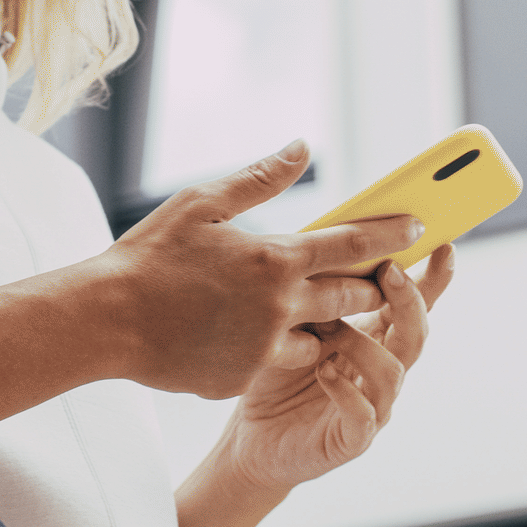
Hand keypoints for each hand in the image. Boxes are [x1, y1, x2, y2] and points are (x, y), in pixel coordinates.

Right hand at [81, 142, 416, 400]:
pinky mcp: (242, 378)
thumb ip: (260, 178)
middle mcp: (280, 307)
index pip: (354, 244)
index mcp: (275, 259)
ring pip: (323, 339)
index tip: (420, 226)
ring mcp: (263, 348)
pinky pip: (277, 363)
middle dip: (372, 286)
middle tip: (381, 275)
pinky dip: (279, 348)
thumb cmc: (149, 256)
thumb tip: (302, 148)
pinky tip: (262, 335)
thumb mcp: (201, 203)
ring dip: (329, 324)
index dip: (392, 233)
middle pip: (353, 298)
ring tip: (323, 309)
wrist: (106, 321)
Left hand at [211, 244, 455, 494]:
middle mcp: (381, 371)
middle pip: (414, 334)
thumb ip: (314, 297)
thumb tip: (320, 245)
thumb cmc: (274, 378)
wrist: (253, 441)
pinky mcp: (353, 439)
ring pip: (393, 371)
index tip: (443, 247)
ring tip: (326, 330)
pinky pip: (364, 414)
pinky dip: (346, 390)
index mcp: (373, 339)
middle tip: (391, 271)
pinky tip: (324, 372)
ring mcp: (373, 407)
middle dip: (409, 300)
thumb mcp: (291, 328)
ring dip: (362, 344)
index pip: (411, 306)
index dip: (432, 280)